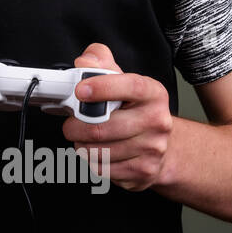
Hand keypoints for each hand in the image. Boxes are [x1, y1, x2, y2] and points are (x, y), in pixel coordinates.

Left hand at [64, 42, 172, 191]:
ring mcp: (152, 148)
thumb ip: (101, 63)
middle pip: (103, 127)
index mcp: (153, 93)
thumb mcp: (121, 79)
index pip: (131, 86)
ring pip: (99, 150)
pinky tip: (97, 152)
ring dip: (81, 145)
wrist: (160, 143)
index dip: (102, 87)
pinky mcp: (143, 171)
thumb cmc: (134, 109)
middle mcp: (157, 121)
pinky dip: (91, 161)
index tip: (80, 90)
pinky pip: (103, 168)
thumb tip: (85, 61)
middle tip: (71, 123)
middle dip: (76, 126)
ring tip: (84, 138)